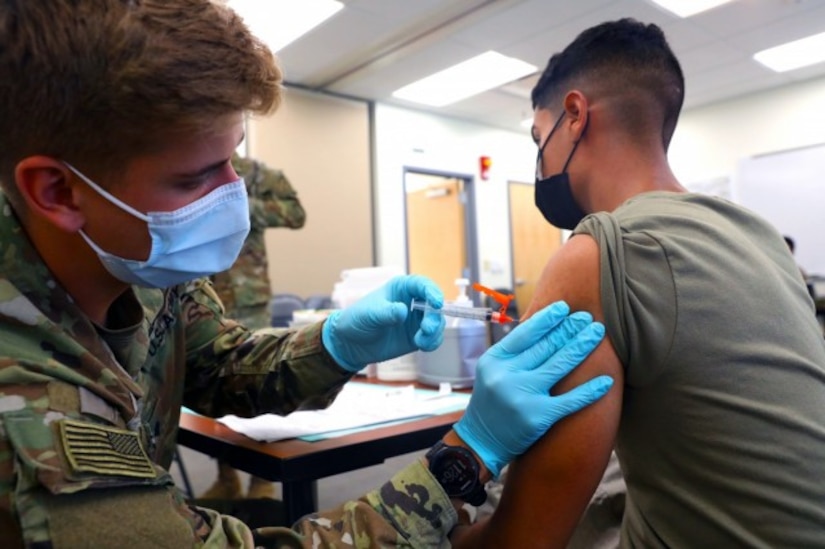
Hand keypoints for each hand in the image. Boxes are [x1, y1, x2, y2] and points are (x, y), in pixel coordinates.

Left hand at [321, 275, 445, 371]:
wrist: (351, 343)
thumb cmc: (357, 320)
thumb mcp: (369, 314)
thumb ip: (386, 312)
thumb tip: (403, 311)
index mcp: (401, 288)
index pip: (422, 284)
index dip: (432, 291)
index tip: (436, 303)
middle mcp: (412, 302)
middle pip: (434, 305)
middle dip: (434, 317)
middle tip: (427, 329)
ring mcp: (416, 320)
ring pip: (436, 322)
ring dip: (435, 332)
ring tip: (421, 342)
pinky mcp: (417, 336)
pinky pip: (433, 338)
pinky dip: (432, 342)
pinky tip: (423, 346)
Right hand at [454, 301, 611, 477]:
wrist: (480, 442)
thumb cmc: (491, 402)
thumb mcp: (493, 371)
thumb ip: (514, 353)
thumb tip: (544, 327)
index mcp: (494, 360)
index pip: (525, 333)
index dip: (547, 318)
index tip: (564, 307)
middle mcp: (506, 375)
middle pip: (546, 346)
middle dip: (570, 329)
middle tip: (588, 318)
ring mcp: (522, 396)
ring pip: (560, 365)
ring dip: (582, 346)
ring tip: (597, 333)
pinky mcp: (537, 417)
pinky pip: (570, 400)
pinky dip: (590, 390)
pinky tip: (607, 380)